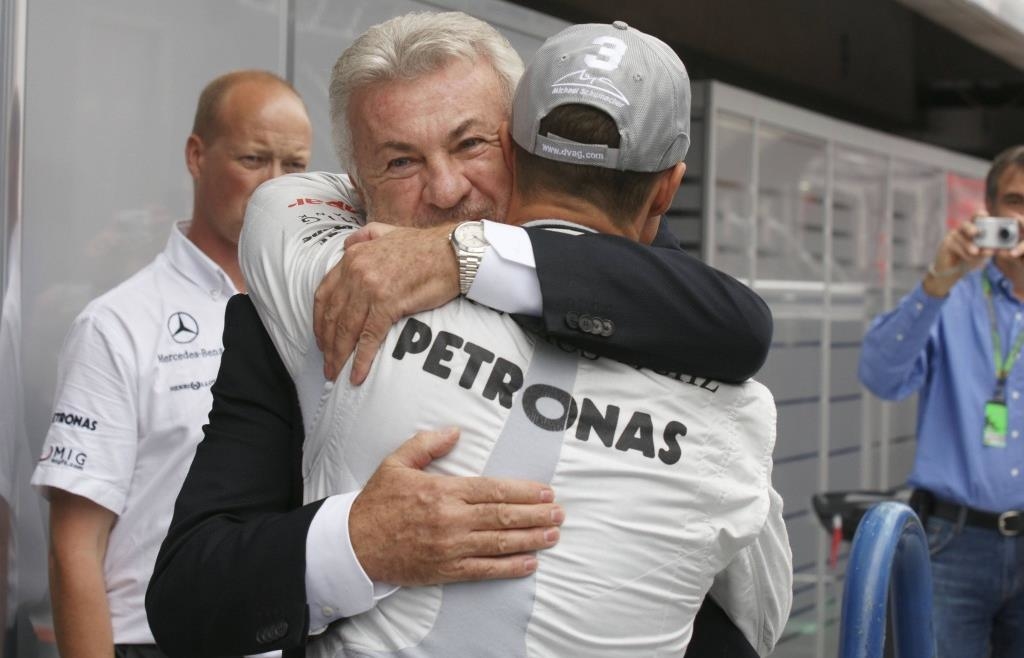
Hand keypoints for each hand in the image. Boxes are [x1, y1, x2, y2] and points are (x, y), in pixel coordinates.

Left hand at [313, 221, 459, 383]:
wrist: (453, 252)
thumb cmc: (425, 246)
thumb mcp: (387, 232)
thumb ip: (364, 236)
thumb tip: (347, 244)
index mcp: (352, 257)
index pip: (324, 295)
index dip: (319, 321)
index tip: (322, 338)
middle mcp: (356, 272)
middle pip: (332, 316)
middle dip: (327, 344)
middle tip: (327, 363)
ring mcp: (371, 288)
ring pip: (347, 329)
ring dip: (339, 356)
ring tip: (337, 374)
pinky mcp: (389, 303)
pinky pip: (370, 337)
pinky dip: (361, 359)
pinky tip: (357, 374)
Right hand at [348, 428, 563, 585]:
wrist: (355, 544)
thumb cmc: (377, 502)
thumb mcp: (397, 462)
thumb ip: (427, 443)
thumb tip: (456, 431)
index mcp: (444, 491)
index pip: (494, 490)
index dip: (525, 492)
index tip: (546, 492)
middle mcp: (452, 520)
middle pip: (503, 516)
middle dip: (536, 515)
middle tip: (559, 513)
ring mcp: (450, 547)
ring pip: (499, 543)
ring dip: (530, 539)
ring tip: (553, 535)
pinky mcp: (446, 570)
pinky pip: (484, 570)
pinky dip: (509, 567)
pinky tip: (529, 563)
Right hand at [923, 217, 991, 296]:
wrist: (952, 271)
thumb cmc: (968, 259)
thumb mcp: (982, 255)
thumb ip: (988, 251)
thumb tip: (995, 250)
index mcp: (973, 228)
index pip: (976, 218)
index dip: (979, 215)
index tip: (984, 215)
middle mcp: (962, 230)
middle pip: (965, 224)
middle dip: (971, 228)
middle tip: (976, 232)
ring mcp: (952, 236)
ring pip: (961, 238)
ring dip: (969, 246)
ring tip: (975, 252)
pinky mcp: (946, 243)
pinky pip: (955, 246)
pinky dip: (963, 252)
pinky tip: (968, 257)